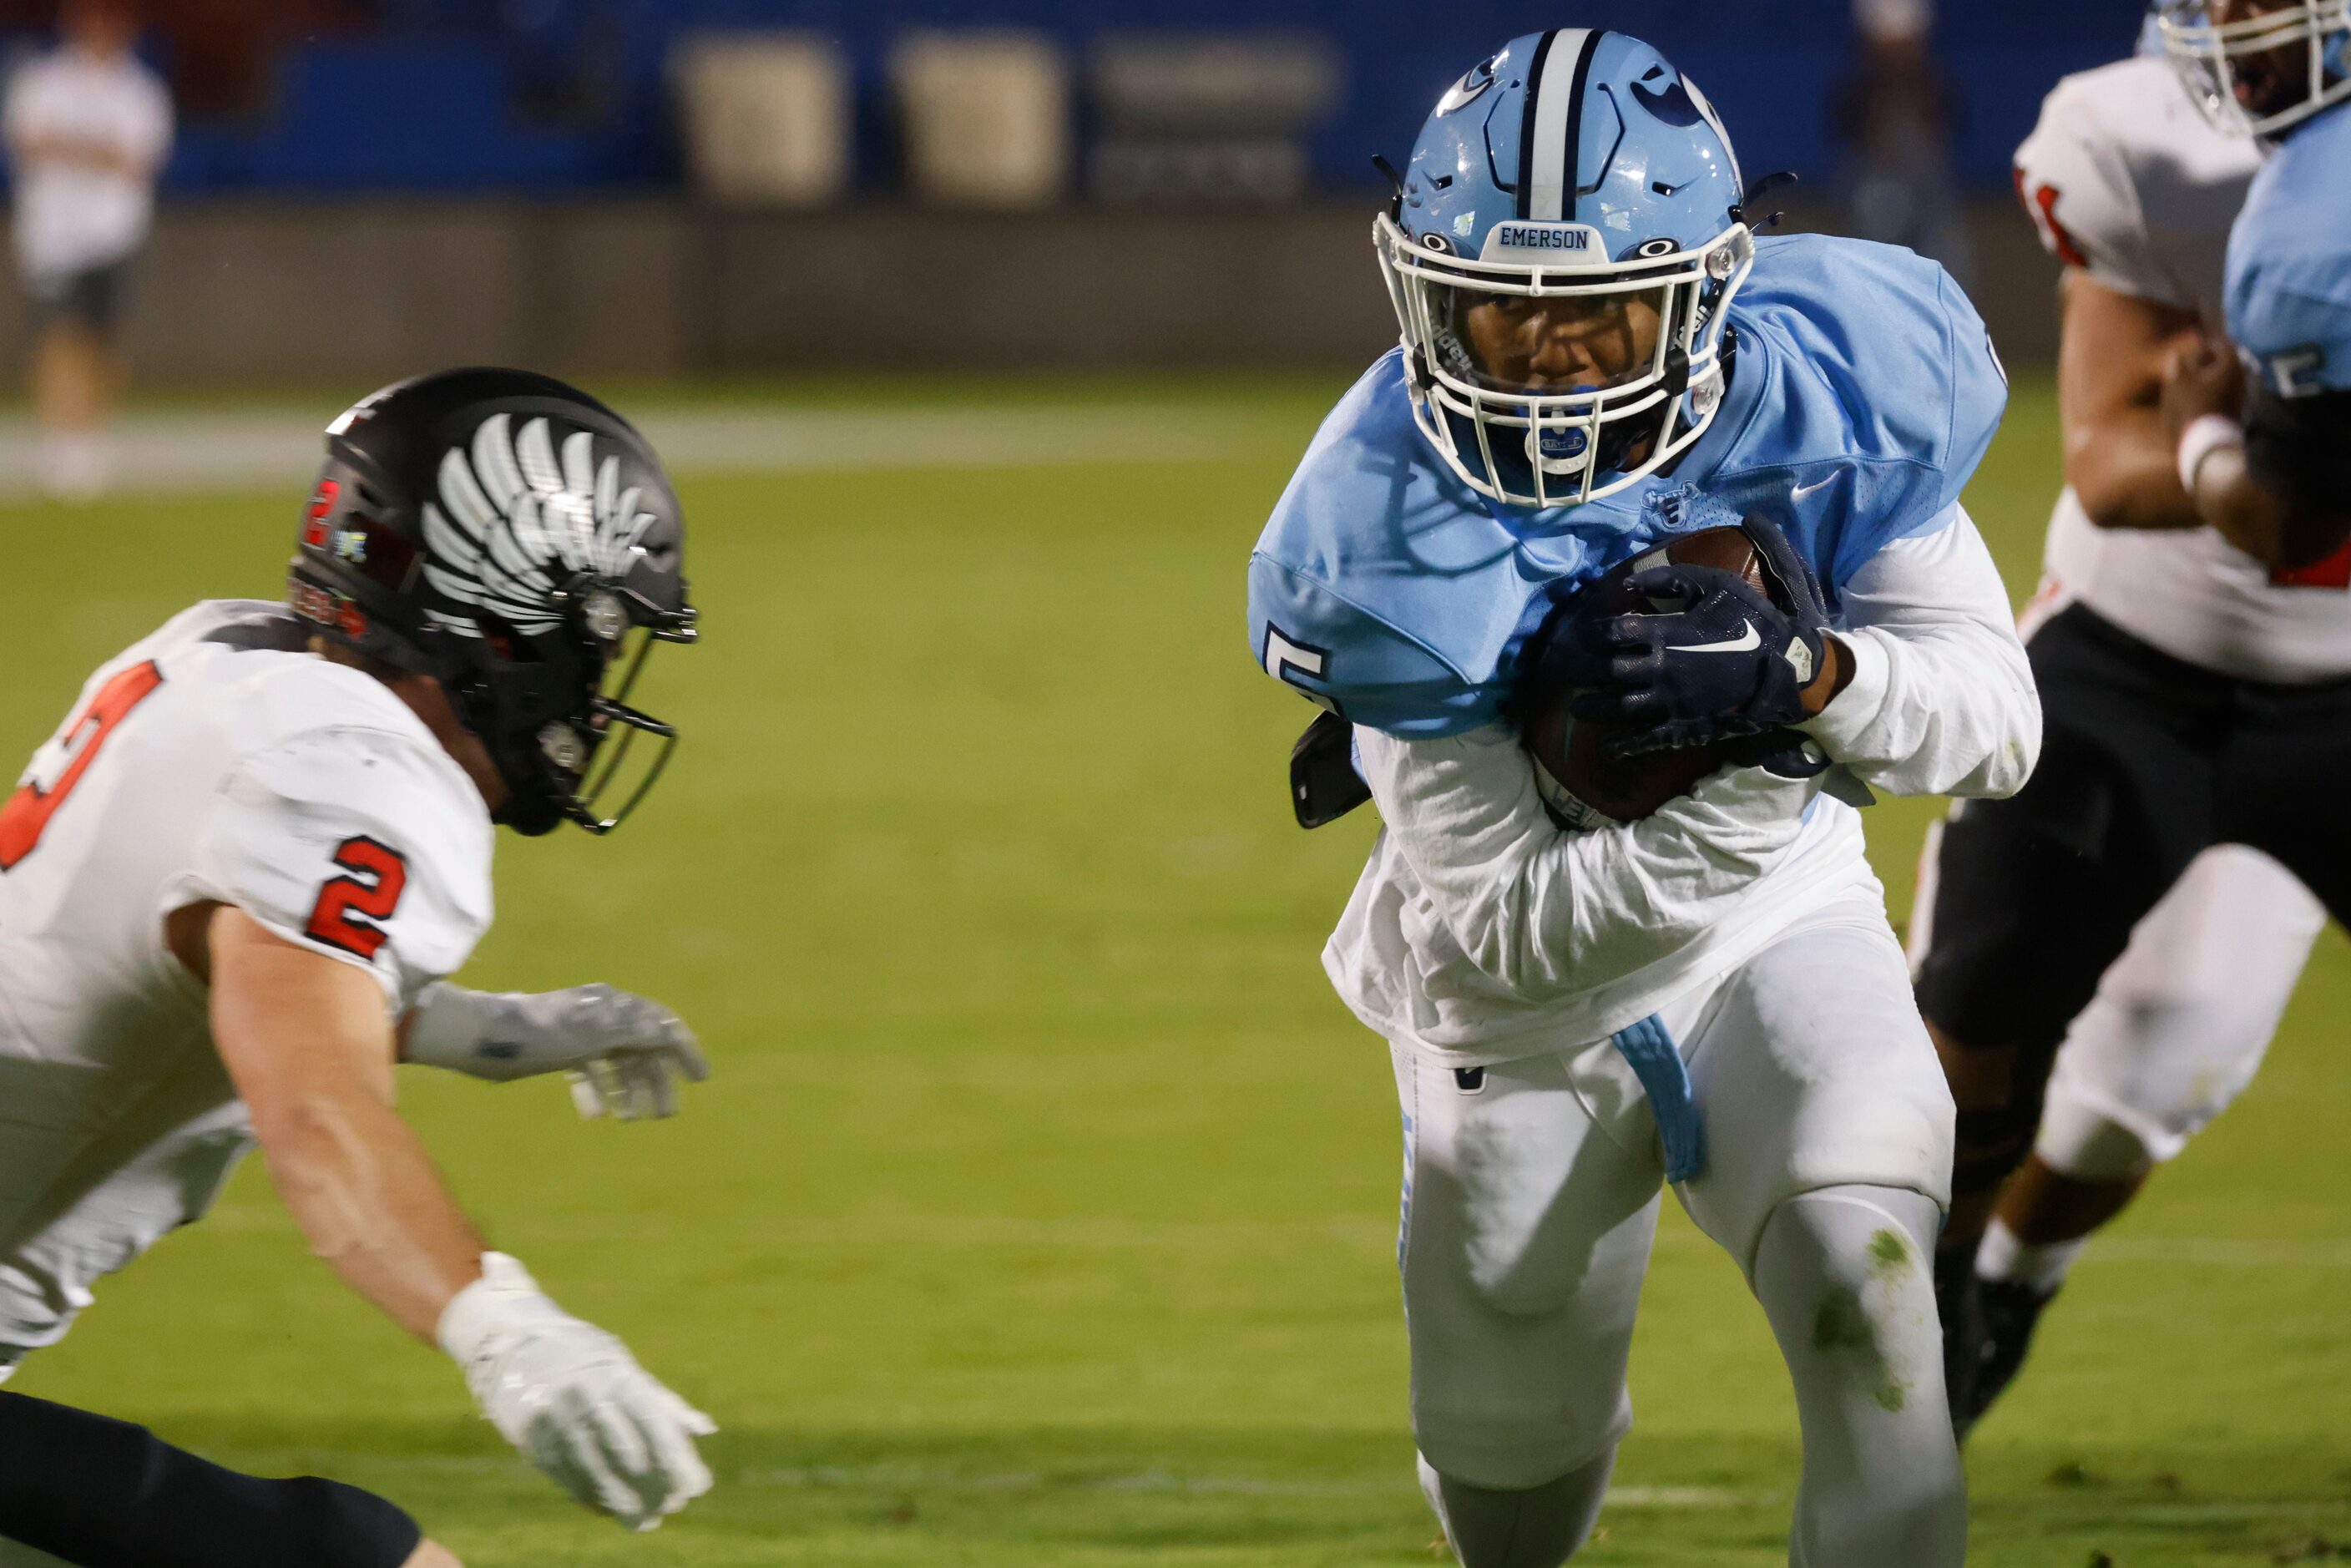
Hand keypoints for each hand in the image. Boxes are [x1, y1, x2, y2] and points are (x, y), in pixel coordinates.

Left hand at [404, 982, 707, 1119]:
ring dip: (629, 1091)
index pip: (662, 1025)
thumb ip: (632, 1031)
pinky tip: (597, 1115)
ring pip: (618, 1064)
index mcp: (615, 1006)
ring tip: (631, 1120)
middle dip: (657, 1081)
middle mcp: (603, 1018)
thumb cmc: (540, 1032)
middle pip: (642, 1050)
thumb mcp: (591, 1032)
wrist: (485, 1036)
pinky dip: (598, 1093)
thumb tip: (669, 1031)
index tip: (701, 1078)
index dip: (685, 1050)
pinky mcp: (562, 1051)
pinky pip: (591, 1073)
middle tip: (664, 1114)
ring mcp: (582, 1035)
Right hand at [439, 1253, 716, 1529]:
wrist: (512, 1342)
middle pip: (629, 1456)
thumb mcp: (623, 1366)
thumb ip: (662, 1402)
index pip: (655, 1426)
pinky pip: (567, 1478)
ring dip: (624, 1503)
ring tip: (644, 1520)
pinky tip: (609, 1509)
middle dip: (655, 1488)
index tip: (697, 1488)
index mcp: (617, 1376)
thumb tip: (705, 1429)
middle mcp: (587, 1398)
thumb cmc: (583, 1355)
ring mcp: (557, 1421)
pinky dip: (592, 1498)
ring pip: (597, 1474)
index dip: (679, 1461)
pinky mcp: (533, 1441)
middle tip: (672, 1508)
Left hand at [1553, 518, 1836, 756]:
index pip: (1614, 634)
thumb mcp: (1716, 585)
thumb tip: (1627, 583)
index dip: (1594, 634)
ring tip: (1577, 708)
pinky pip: (1646, 740)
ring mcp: (1670, 702)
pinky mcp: (1684, 726)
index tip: (1585, 636)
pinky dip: (1623, 746)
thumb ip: (1670, 580)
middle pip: (1607, 672)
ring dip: (1593, 709)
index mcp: (1666, 634)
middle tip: (1566, 674)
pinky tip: (1608, 748)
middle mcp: (1661, 669)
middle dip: (1582, 673)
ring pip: (1619, 707)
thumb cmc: (1752, 621)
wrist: (1788, 668)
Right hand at [2159, 333, 2245, 448]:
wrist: (2206, 443)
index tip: (2197, 347)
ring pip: (2228, 379)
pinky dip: (2215, 391)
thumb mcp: (2176, 381)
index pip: (2225, 344)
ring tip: (2193, 383)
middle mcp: (2241, 378)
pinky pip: (2227, 393)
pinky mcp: (2236, 411)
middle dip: (2212, 360)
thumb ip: (2178, 362)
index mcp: (2230, 366)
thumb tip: (2178, 354)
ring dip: (2212, 377)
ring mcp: (2241, 396)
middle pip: (2229, 362)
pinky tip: (2199, 399)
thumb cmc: (2190, 407)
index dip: (2210, 344)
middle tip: (2195, 363)